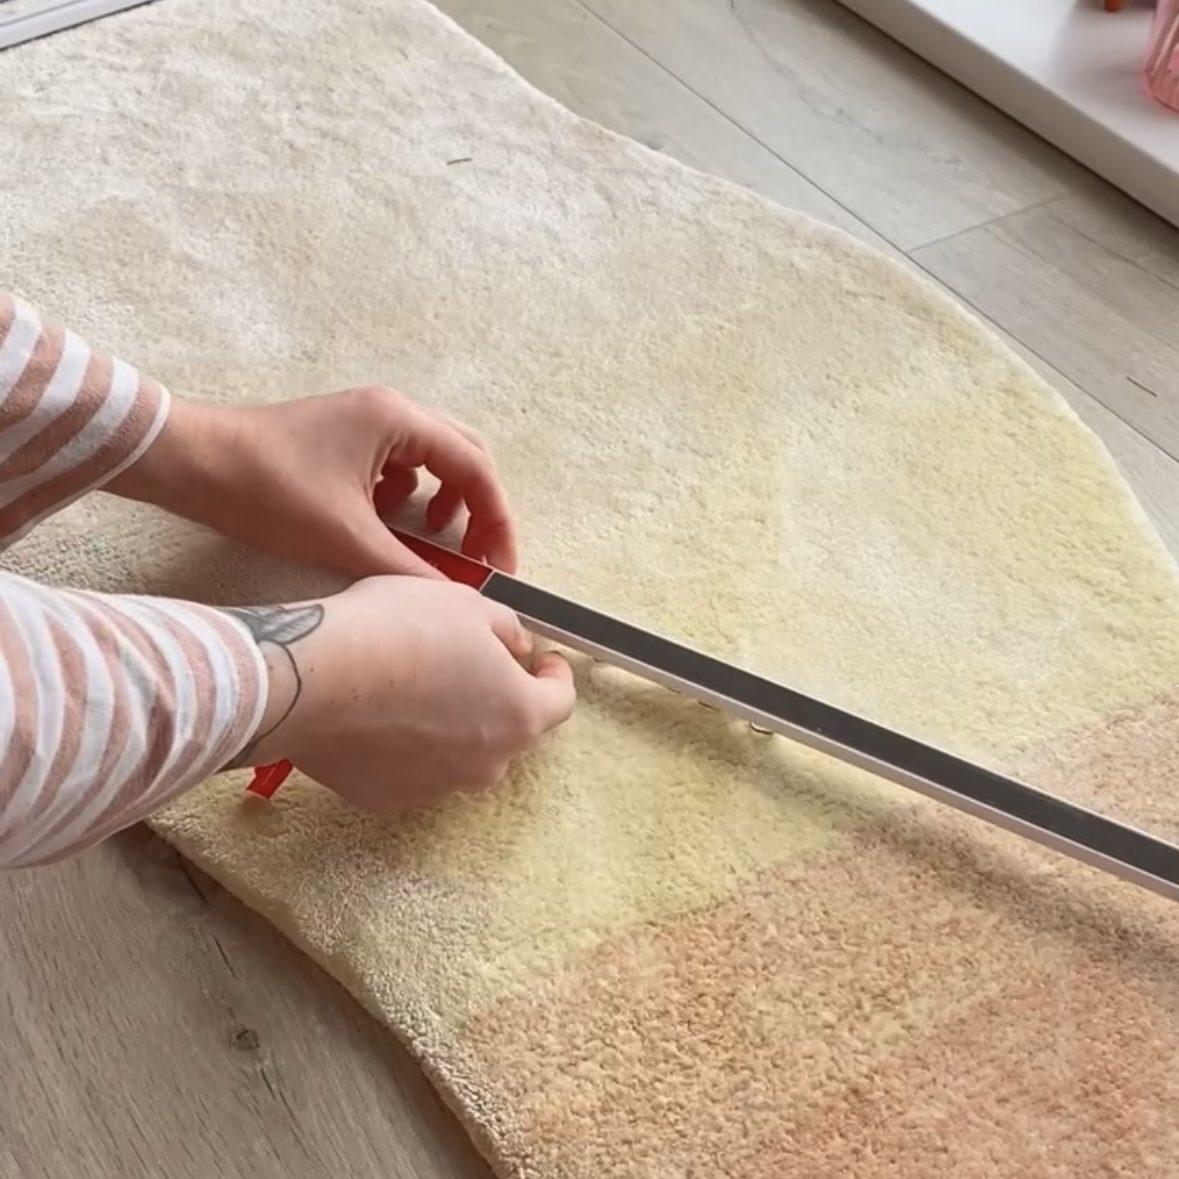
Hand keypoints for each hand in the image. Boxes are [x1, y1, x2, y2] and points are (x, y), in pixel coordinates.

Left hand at [109, 386, 516, 578]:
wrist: (190, 464)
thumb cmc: (265, 490)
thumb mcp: (344, 538)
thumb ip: (408, 569)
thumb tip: (456, 598)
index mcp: (399, 421)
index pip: (476, 468)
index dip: (496, 521)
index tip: (500, 566)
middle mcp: (391, 411)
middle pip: (464, 457)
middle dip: (476, 509)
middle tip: (476, 557)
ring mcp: (367, 420)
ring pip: (433, 461)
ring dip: (441, 502)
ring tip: (429, 540)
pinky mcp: (346, 437)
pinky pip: (399, 465)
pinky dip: (406, 498)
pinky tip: (381, 523)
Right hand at [228, 576, 575, 809]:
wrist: (311, 679)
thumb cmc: (394, 632)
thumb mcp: (465, 604)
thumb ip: (505, 629)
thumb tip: (515, 646)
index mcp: (517, 714)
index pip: (559, 702)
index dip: (554, 676)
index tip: (544, 662)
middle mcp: (486, 762)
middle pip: (508, 730)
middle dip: (497, 697)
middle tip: (469, 662)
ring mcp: (437, 786)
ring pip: (459, 753)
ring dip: (450, 723)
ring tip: (413, 682)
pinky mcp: (387, 797)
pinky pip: (410, 767)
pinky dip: (406, 744)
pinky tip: (379, 711)